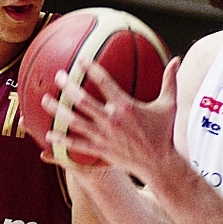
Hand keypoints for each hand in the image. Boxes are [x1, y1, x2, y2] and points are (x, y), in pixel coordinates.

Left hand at [42, 57, 181, 182]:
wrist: (159, 163)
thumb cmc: (163, 133)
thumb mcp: (168, 105)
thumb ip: (169, 81)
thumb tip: (176, 60)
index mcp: (126, 106)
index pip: (104, 82)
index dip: (91, 69)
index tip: (80, 60)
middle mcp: (112, 120)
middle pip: (84, 100)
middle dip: (68, 87)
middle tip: (57, 76)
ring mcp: (104, 136)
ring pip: (75, 121)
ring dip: (58, 110)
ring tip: (45, 100)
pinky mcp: (101, 150)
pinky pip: (77, 144)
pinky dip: (62, 140)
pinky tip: (48, 134)